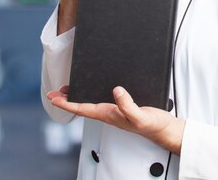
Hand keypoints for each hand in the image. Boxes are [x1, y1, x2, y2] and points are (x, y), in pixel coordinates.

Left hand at [47, 85, 183, 154]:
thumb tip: (116, 91)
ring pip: (89, 103)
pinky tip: (90, 89)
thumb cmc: (152, 125)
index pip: (82, 108)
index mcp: (109, 114)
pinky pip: (100, 99)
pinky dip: (90, 93)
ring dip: (76, 97)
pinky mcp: (120, 105)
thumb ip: (128, 105)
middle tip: (53, 92)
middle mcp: (108, 112)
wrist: (163, 128)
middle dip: (66, 99)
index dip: (66, 103)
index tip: (54, 98)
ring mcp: (113, 109)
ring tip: (65, 90)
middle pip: (81, 106)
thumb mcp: (140, 115)